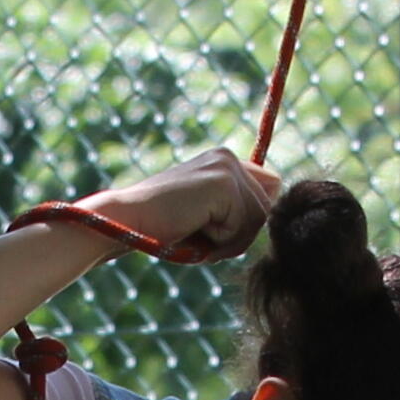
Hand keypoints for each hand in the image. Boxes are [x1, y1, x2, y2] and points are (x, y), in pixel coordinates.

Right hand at [90, 147, 279, 267]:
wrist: (127, 220)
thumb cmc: (161, 228)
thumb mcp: (205, 215)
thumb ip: (235, 211)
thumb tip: (271, 218)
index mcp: (223, 161)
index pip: (269, 189)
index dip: (253, 217)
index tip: (221, 230)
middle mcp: (228, 158)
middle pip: (267, 208)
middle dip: (241, 235)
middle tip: (204, 238)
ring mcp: (227, 168)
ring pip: (259, 219)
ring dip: (230, 241)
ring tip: (197, 233)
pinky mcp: (223, 184)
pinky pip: (243, 227)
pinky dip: (220, 240)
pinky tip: (192, 228)